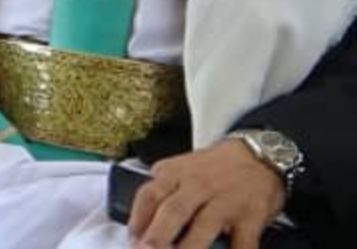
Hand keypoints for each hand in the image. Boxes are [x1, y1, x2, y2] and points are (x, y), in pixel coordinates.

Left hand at [128, 140, 285, 248]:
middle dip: (158, 235)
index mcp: (176, 174)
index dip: (137, 219)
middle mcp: (198, 186)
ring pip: (204, 228)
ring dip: (189, 248)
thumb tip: (141, 220)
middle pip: (173, 211)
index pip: (149, 195)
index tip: (132, 240)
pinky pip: (243, 243)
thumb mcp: (182, 167)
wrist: (261, 154)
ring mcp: (225, 202)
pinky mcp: (251, 217)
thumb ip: (162, 187)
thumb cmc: (215, 167)